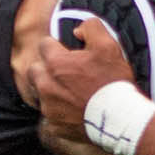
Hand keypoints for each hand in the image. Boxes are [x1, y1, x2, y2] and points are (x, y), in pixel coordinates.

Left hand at [33, 19, 134, 135]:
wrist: (120, 120)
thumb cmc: (113, 83)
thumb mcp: (108, 46)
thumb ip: (91, 28)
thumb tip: (78, 30)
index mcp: (56, 64)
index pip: (44, 45)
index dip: (56, 46)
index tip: (67, 52)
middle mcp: (46, 86)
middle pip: (34, 71)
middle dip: (45, 69)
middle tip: (64, 72)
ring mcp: (49, 108)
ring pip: (41, 94)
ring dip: (51, 91)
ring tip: (71, 93)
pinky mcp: (55, 126)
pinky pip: (50, 115)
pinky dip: (60, 112)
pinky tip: (75, 110)